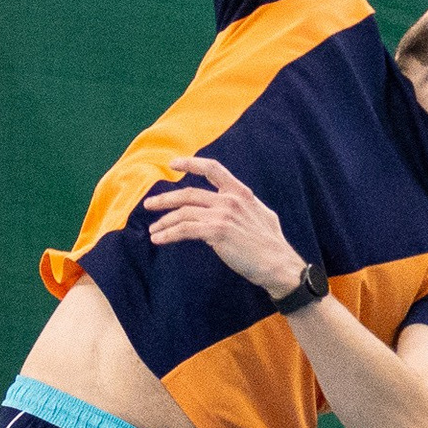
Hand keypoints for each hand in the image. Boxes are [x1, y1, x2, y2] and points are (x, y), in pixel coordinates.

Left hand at [140, 154, 303, 295]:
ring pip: (183, 213)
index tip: (173, 163)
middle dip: (165, 199)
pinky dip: (169, 234)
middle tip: (149, 205)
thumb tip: (233, 204)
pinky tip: (159, 240)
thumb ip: (244, 205)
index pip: (213, 169)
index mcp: (241, 192)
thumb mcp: (262, 214)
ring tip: (153, 231)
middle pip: (188, 193)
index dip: (191, 163)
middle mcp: (230, 200)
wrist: (278, 264)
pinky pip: (184, 230)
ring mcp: (223, 215)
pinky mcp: (216, 232)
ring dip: (164, 222)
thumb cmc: (271, 244)